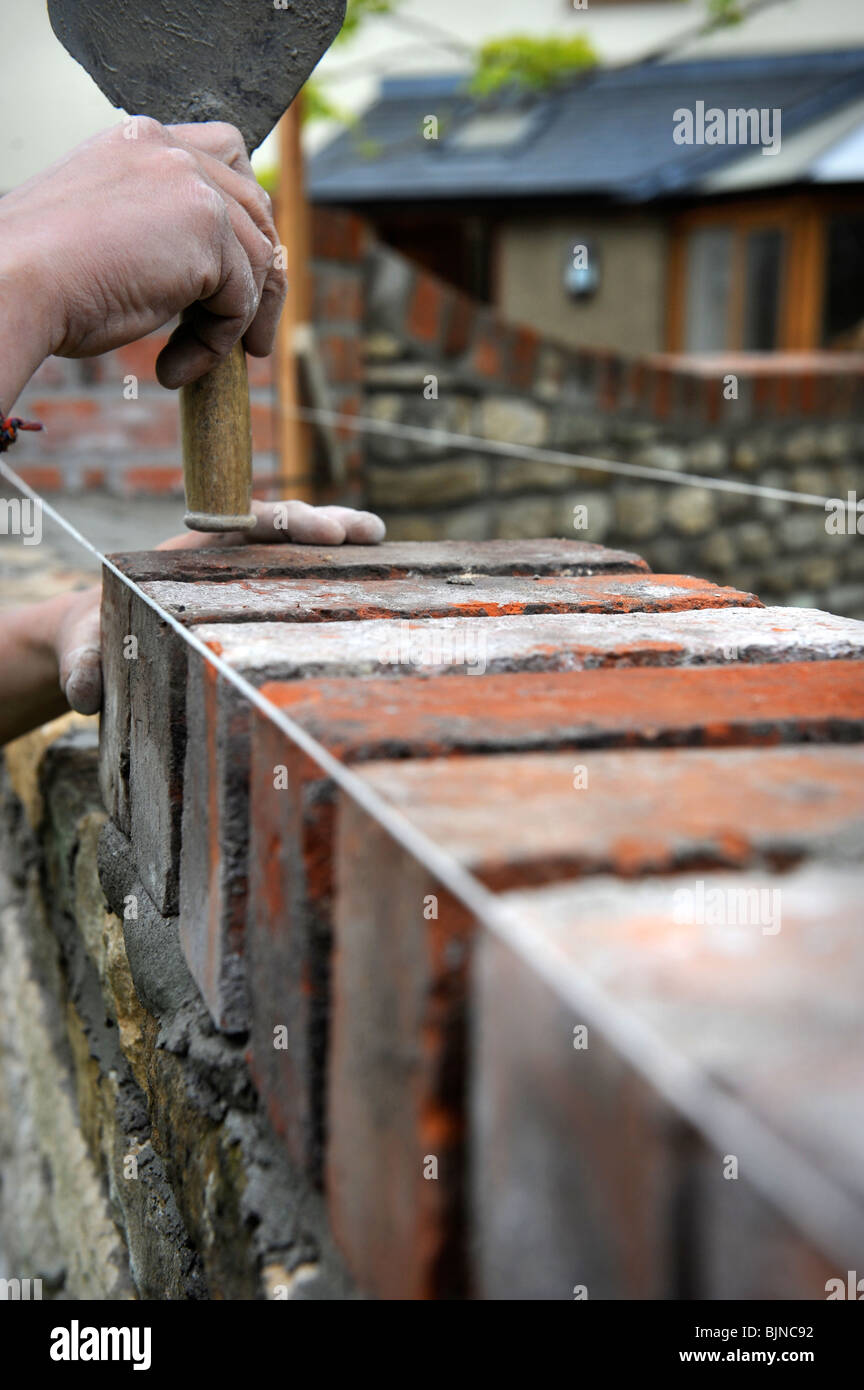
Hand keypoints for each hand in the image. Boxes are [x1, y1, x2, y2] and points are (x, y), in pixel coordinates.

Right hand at [0, 119, 284, 396]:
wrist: (12, 284)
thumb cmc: (43, 277)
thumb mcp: (109, 233)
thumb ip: (159, 229)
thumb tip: (213, 273)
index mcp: (142, 142)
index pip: (226, 158)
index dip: (245, 219)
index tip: (241, 274)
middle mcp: (171, 150)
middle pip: (256, 210)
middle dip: (260, 280)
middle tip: (248, 342)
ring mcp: (191, 184)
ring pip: (256, 262)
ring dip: (233, 323)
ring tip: (186, 362)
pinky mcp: (205, 229)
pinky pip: (240, 300)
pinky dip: (216, 344)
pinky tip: (174, 368)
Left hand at [58, 500, 385, 716]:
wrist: (93, 634)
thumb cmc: (91, 638)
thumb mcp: (82, 651)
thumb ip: (82, 666)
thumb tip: (85, 692)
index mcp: (183, 553)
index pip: (239, 521)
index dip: (283, 523)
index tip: (321, 535)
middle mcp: (216, 551)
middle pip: (277, 524)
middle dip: (322, 522)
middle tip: (365, 532)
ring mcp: (237, 569)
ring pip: (292, 543)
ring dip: (335, 534)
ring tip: (379, 535)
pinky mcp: (251, 592)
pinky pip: (294, 572)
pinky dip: (328, 566)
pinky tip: (366, 571)